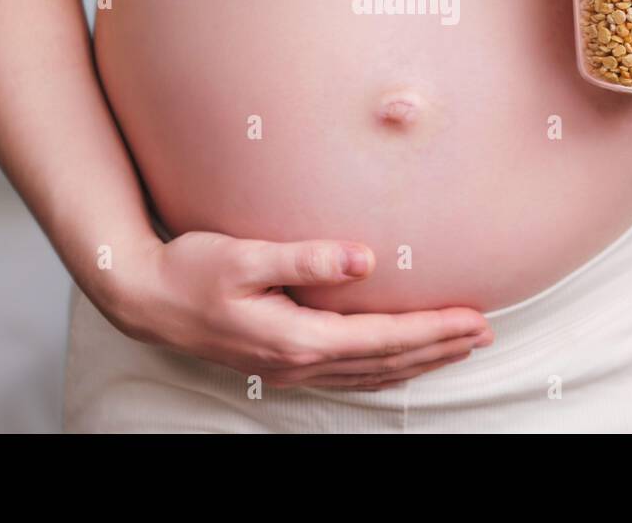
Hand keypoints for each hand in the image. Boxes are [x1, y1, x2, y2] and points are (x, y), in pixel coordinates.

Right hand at [109, 231, 493, 390]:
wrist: (145, 298)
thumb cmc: (191, 271)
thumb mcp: (245, 257)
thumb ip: (306, 258)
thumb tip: (364, 258)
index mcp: (298, 338)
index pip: (384, 337)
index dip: (433, 328)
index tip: (474, 317)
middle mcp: (301, 362)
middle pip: (387, 360)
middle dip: (440, 347)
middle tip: (485, 333)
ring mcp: (292, 368)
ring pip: (372, 372)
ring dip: (419, 360)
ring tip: (458, 346)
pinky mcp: (282, 362)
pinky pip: (350, 373)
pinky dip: (385, 368)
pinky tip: (399, 361)